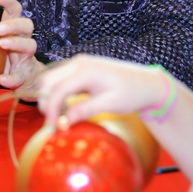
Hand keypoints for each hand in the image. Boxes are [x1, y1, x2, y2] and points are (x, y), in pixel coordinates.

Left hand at [0, 0, 42, 94]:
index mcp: (15, 30)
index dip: (9, 2)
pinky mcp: (25, 75)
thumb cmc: (4, 57)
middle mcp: (24, 40)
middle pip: (27, 25)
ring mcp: (26, 57)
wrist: (23, 80)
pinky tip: (1, 78)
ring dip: (16, 43)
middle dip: (14, 24)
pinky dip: (12, 77)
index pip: (15, 11)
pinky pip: (20, 76)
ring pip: (30, 45)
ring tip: (2, 43)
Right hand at [36, 55, 163, 125]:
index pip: (57, 90)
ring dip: (50, 97)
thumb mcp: (111, 104)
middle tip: (54, 123)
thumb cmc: (131, 93)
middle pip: (48, 81)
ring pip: (51, 79)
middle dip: (46, 102)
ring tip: (60, 117)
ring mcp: (78, 64)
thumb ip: (85, 110)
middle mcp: (78, 63)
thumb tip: (63, 122)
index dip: (51, 110)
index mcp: (85, 70)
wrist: (145, 82)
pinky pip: (60, 80)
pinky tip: (66, 108)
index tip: (53, 128)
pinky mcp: (80, 69)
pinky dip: (57, 94)